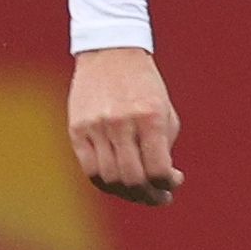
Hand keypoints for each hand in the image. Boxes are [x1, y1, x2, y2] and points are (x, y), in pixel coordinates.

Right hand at [70, 46, 181, 203]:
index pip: (158, 169)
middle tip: (157, 196)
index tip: (173, 183)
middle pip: (132, 179)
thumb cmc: (144, 86)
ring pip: (109, 179)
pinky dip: (105, 182)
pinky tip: (117, 181)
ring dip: (127, 193)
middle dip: (148, 196)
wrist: (110, 52)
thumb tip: (163, 182)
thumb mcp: (164, 111)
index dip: (167, 185)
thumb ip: (164, 147)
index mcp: (149, 117)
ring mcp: (96, 127)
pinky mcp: (77, 129)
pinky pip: (90, 169)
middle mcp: (121, 123)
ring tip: (138, 191)